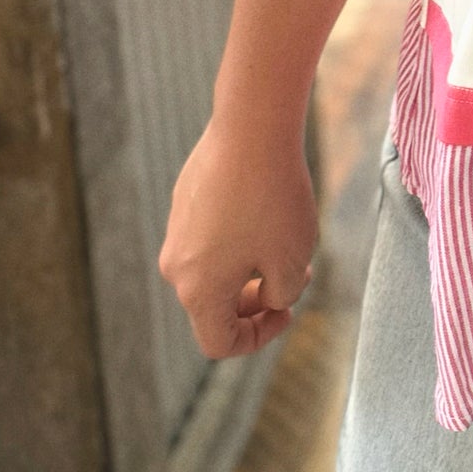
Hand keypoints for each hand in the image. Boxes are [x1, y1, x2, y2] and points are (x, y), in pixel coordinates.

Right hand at [160, 112, 315, 359]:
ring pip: (214, 268)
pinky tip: (267, 207)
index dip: (257, 338)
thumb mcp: (293, 262)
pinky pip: (210, 235)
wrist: (252, 128)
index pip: (218, 343)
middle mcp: (176, 265)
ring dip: (250, 267)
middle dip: (257, 300)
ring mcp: (177, 229)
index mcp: (197, 291)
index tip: (288, 310)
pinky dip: (238, 237)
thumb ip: (281, 294)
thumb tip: (270, 293)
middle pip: (214, 307)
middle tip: (295, 276)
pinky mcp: (184, 199)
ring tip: (287, 238)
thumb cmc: (274, 199)